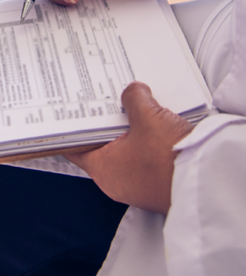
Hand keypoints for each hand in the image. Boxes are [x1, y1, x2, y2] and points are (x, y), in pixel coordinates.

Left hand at [66, 82, 193, 213]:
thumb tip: (133, 92)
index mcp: (102, 169)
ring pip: (123, 148)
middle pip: (99, 143)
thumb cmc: (170, 158)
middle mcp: (116, 180)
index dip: (71, 125)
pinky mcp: (156, 181)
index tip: (67, 109)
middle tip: (99, 96)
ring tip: (128, 102)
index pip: (74, 145)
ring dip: (126, 127)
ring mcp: (137, 182)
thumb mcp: (148, 117)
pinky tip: (151, 119)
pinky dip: (143, 137)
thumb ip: (134, 99)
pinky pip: (142, 154)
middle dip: (101, 120)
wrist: (207, 183)